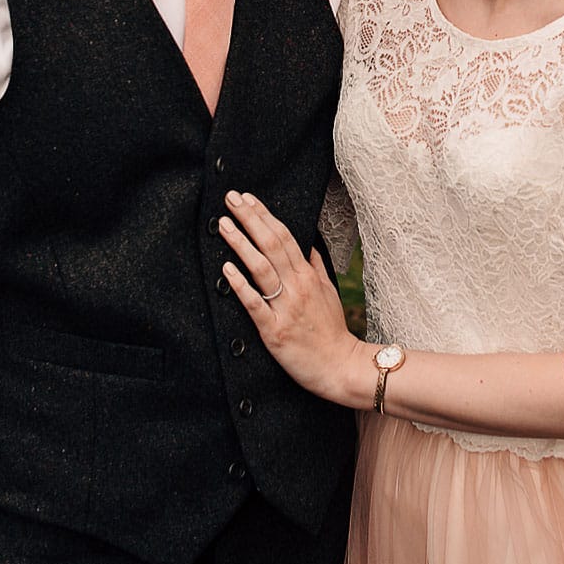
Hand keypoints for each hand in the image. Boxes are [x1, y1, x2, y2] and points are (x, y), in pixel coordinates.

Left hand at [219, 190, 366, 405]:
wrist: (339, 366)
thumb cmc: (332, 331)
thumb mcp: (329, 292)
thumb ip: (316, 267)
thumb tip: (307, 245)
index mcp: (308, 275)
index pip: (284, 236)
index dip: (264, 215)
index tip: (248, 198)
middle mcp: (297, 286)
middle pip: (272, 244)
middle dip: (250, 218)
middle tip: (231, 198)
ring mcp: (286, 307)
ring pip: (262, 268)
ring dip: (242, 243)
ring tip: (224, 224)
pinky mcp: (274, 330)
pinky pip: (255, 304)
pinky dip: (241, 285)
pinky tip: (226, 269)